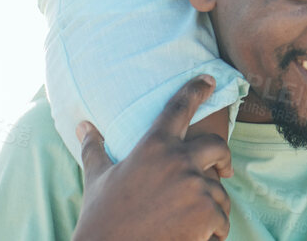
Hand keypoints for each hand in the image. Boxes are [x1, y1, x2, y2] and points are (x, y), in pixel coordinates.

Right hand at [72, 75, 232, 240]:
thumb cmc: (101, 219)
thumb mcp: (97, 180)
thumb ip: (94, 149)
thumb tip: (83, 126)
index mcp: (153, 145)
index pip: (179, 107)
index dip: (196, 89)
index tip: (209, 80)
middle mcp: (178, 160)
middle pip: (217, 146)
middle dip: (223, 159)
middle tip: (223, 171)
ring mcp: (195, 186)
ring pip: (220, 191)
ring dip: (212, 206)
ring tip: (194, 221)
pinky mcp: (206, 214)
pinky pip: (222, 220)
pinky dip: (214, 231)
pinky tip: (196, 238)